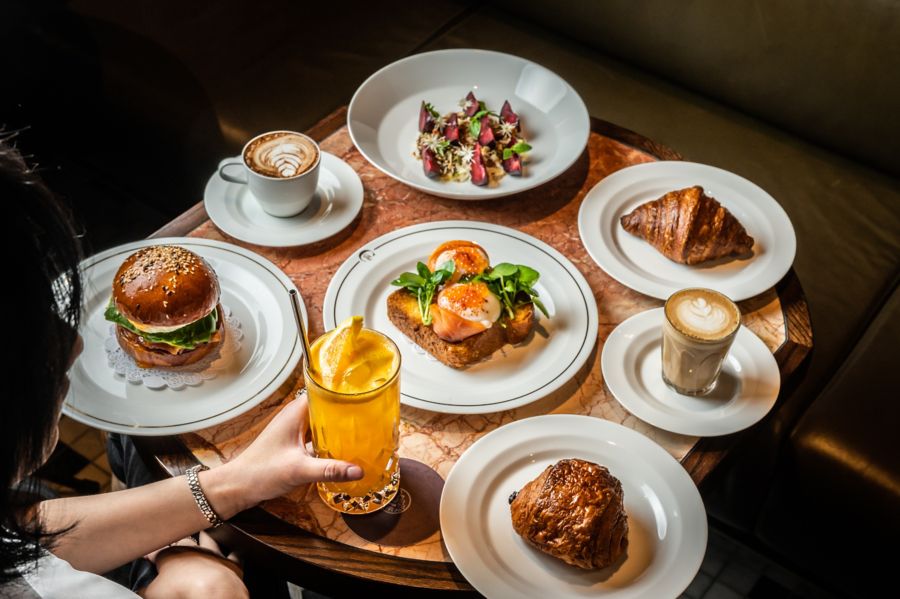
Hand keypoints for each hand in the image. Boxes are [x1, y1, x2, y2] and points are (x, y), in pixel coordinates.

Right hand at [140, 532, 246, 598]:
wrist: (213, 592)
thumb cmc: (181, 591)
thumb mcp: (153, 593)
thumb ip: (145, 588)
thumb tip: (140, 587)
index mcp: (169, 556)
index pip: (157, 550)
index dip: (152, 551)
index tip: (148, 551)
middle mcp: (192, 550)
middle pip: (182, 540)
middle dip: (177, 538)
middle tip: (173, 536)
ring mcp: (213, 555)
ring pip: (208, 539)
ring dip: (204, 534)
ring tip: (201, 527)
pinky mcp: (231, 564)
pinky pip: (233, 554)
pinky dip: (233, 549)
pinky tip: (233, 544)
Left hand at [222, 391, 362, 508]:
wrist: (238, 487)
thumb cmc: (260, 472)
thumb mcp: (298, 470)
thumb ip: (329, 469)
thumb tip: (358, 470)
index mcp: (296, 412)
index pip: (325, 391)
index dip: (345, 391)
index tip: (366, 393)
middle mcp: (296, 417)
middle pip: (328, 407)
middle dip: (348, 410)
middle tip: (373, 414)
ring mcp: (296, 430)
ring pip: (324, 422)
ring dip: (341, 427)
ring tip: (365, 429)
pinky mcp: (296, 443)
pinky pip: (320, 436)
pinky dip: (332, 441)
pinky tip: (346, 449)